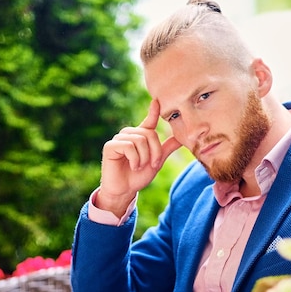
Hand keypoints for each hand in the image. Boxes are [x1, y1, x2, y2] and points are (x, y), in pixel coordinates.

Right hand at [97, 100, 181, 217]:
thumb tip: (181, 137)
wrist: (125, 190)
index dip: (153, 111)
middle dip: (155, 152)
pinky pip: (129, 146)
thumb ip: (166, 148)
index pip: (149, 121)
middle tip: (152, 165)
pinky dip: (135, 159)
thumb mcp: (156, 162)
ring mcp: (119, 139)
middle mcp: (129, 134)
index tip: (157, 101)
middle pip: (149, 134)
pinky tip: (133, 166)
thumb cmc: (138, 176)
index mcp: (140, 136)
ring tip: (139, 167)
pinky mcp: (110, 146)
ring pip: (140, 140)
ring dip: (144, 158)